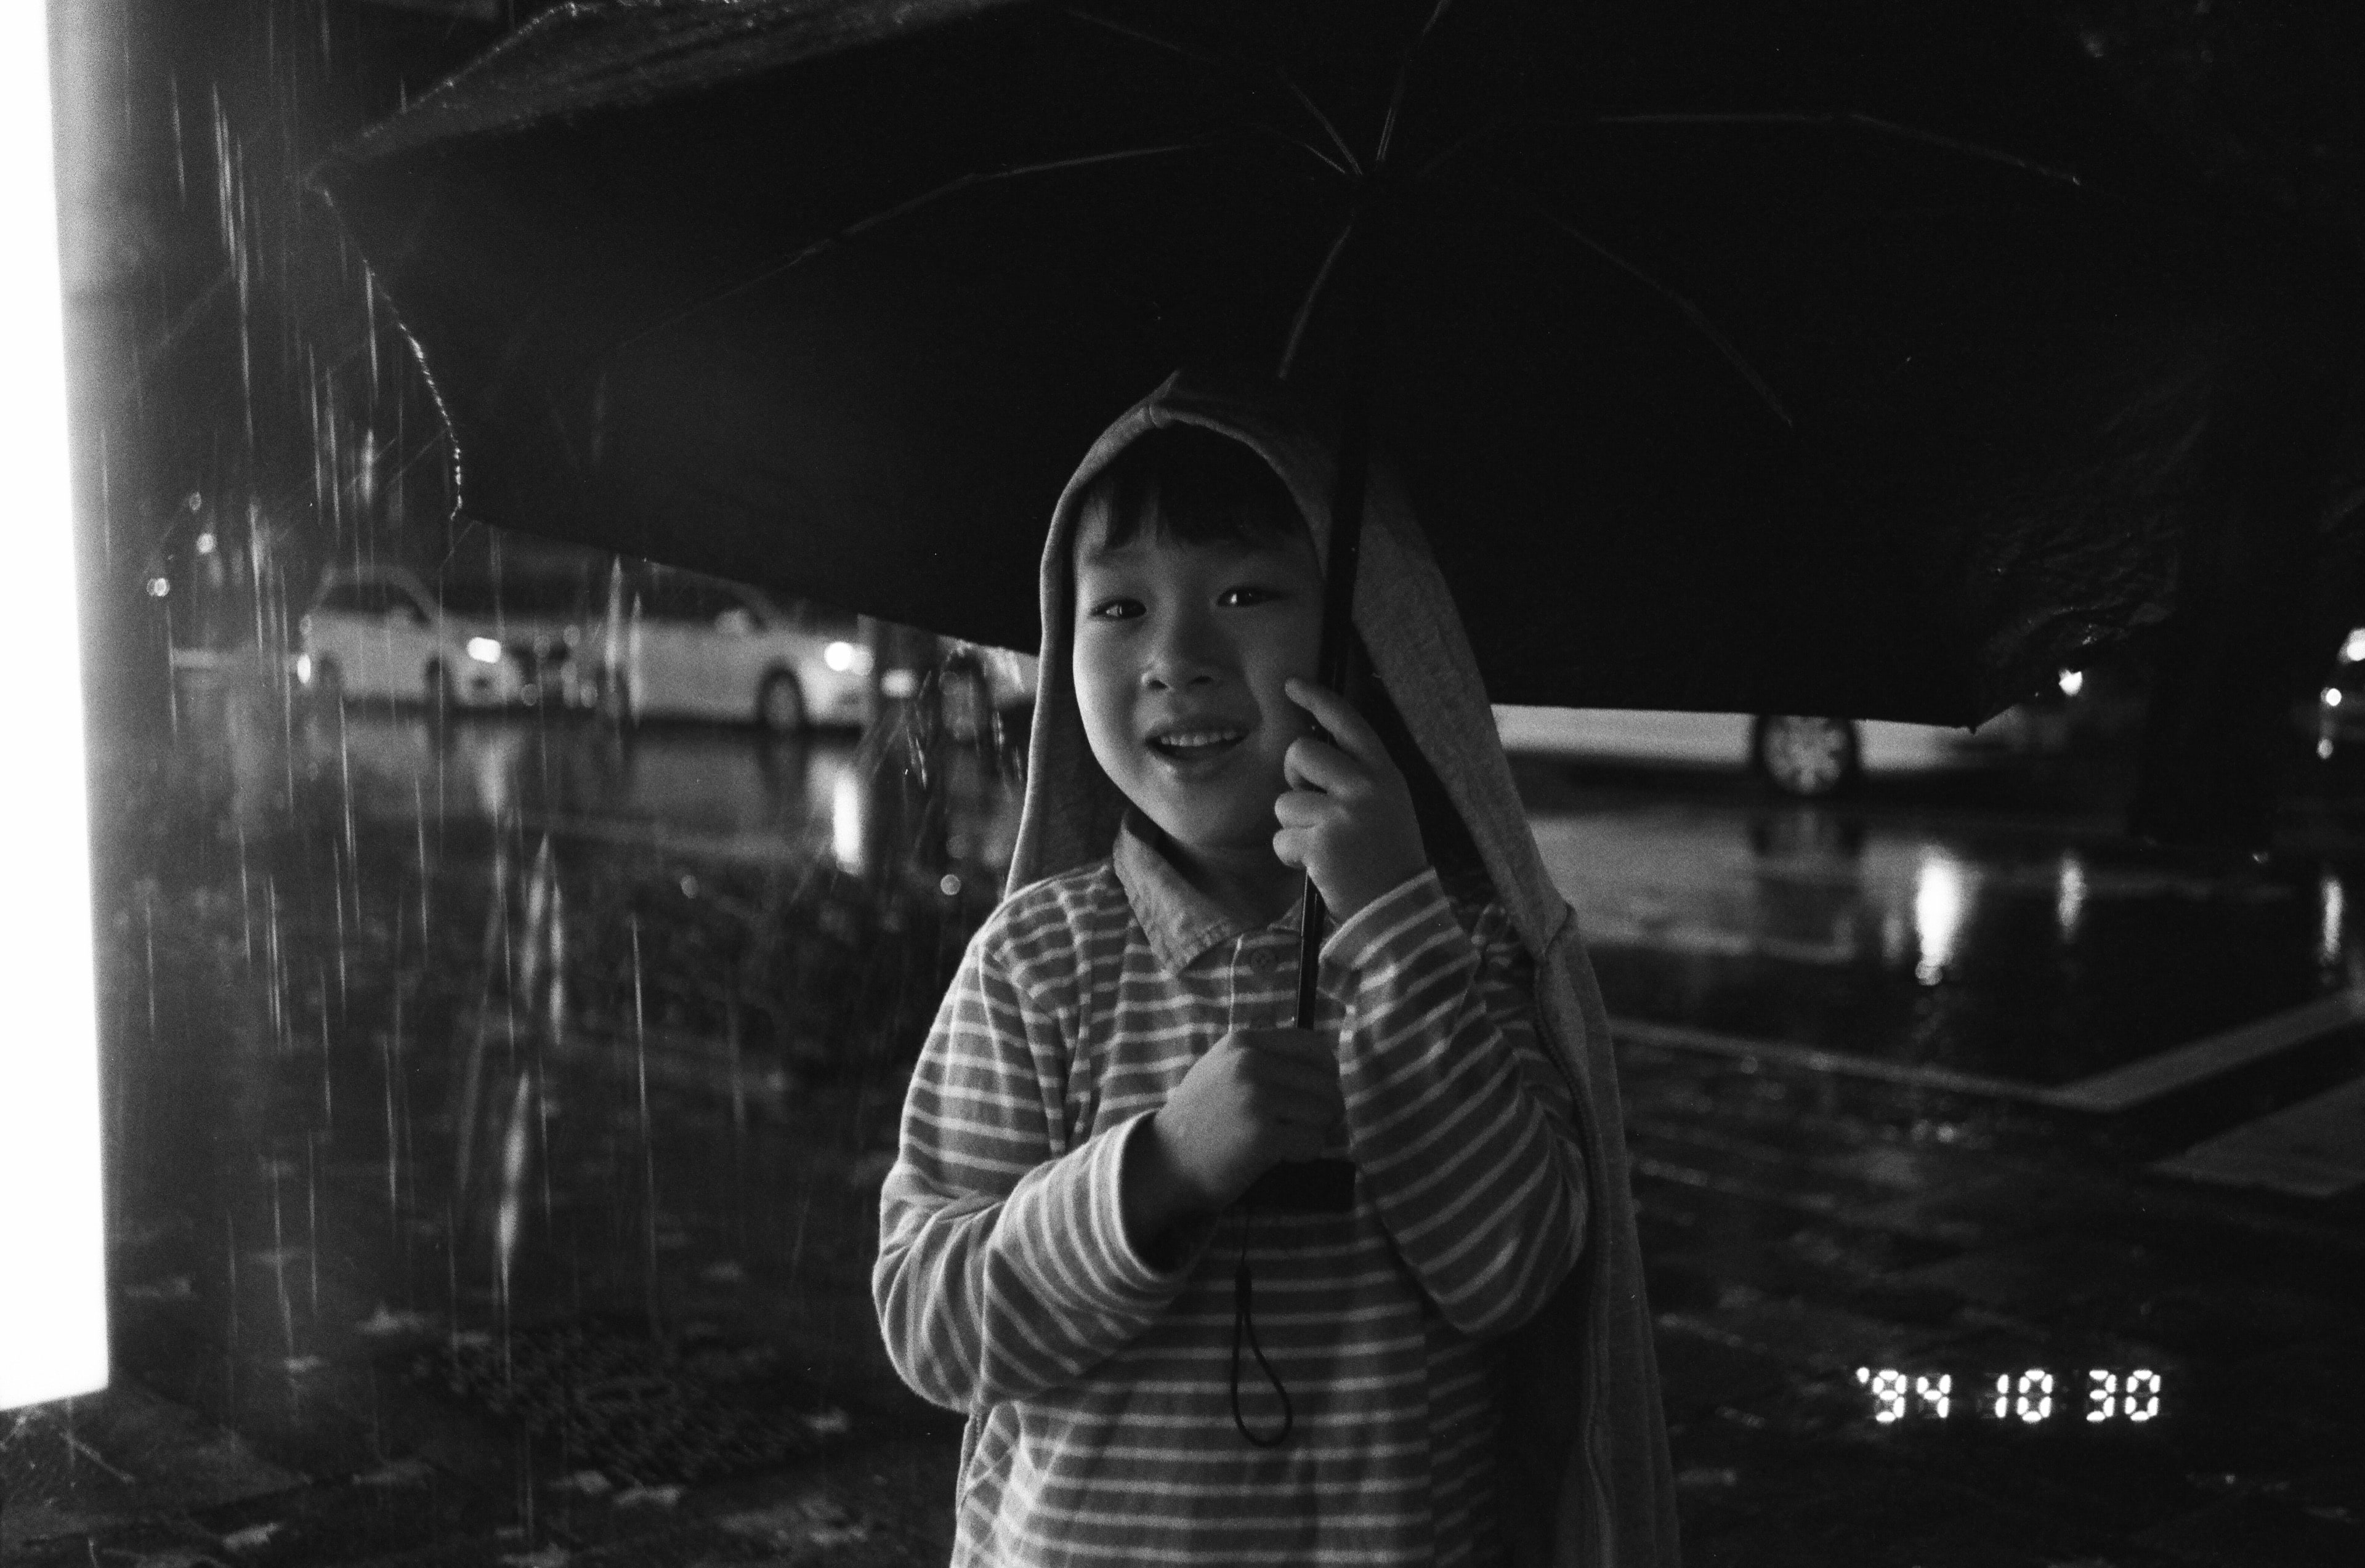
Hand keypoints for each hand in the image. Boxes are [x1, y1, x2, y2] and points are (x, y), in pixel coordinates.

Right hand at [1132, 1029, 1343, 1235]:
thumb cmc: (1199, 1119)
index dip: (1326, 1073)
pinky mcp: (1262, 1135)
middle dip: (1326, 1110)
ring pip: (1326, 1111)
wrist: (1165, 1162)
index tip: (1315, 1094)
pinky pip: (1313, 1142)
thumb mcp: (1221, 1068)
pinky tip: (1280, 1156)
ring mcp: (1256, 1098)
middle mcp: (1250, 1063)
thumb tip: (1320, 1063)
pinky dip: (1305, 1153)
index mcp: (1243, 1042)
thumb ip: (1261, 1057)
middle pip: (1327, 1083)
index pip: (1314, 1046)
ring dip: (1317, 1132)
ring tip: (1290, 1140)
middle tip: (1306, 1127)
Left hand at [1272, 677, 1427, 924]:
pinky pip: (1281, 839)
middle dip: (1293, 777)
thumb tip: (1307, 753)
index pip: (1349, 723)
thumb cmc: (1387, 857)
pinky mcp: (1322, 844)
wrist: (1400, 910)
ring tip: (1323, 847)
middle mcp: (1366, 787)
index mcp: (1385, 774)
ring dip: (1293, 828)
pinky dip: (1291, 857)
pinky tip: (1317, 868)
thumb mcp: (1387, 806)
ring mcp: (1344, 815)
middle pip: (1301, 752)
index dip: (1318, 698)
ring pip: (1285, 802)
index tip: (1292, 685)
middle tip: (1309, 803)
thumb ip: (1357, 778)